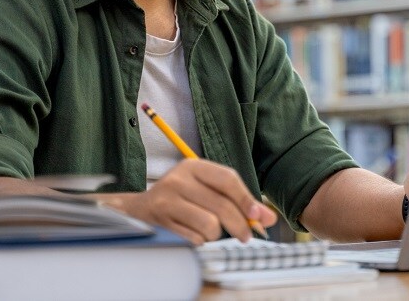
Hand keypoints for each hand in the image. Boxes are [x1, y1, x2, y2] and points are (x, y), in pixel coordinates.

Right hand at [133, 159, 276, 244]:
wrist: (140, 208)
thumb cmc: (183, 197)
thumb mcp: (207, 189)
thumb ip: (238, 200)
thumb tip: (268, 217)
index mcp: (193, 166)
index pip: (228, 179)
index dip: (246, 199)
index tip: (258, 216)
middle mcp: (179, 179)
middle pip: (221, 205)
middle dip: (240, 225)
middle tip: (246, 236)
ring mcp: (167, 200)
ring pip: (209, 224)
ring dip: (217, 234)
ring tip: (212, 232)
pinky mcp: (161, 221)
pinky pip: (194, 238)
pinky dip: (201, 240)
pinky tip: (196, 234)